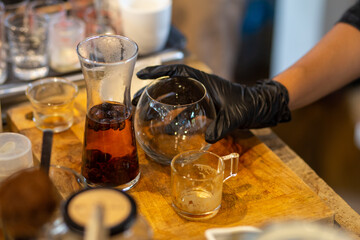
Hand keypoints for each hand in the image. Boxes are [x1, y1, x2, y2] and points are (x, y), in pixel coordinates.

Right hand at [133, 64, 290, 142]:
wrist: (256, 108)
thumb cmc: (246, 106)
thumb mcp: (234, 116)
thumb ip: (222, 127)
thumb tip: (208, 139)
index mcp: (203, 81)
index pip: (177, 72)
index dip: (159, 72)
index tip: (141, 75)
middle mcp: (197, 87)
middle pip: (169, 86)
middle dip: (150, 91)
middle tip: (134, 101)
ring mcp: (198, 97)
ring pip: (172, 98)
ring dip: (157, 104)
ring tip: (142, 113)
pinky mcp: (199, 107)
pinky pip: (181, 110)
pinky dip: (170, 117)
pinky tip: (162, 128)